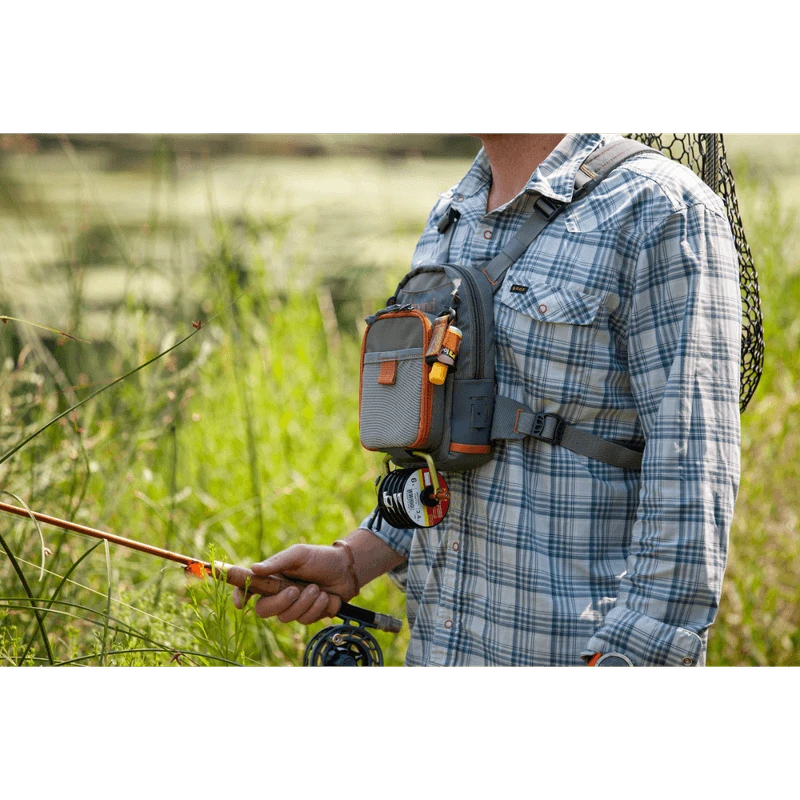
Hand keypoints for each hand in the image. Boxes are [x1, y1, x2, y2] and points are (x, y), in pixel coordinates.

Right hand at [233, 543, 354, 624]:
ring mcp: (293, 607)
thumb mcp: (299, 554)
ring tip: (317, 588)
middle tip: (296, 589)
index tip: (241, 603)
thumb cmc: (320, 557)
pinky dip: (318, 608)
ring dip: (306, 602)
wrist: (346, 570)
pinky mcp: (308, 615)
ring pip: (287, 617)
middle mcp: (279, 594)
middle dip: (281, 602)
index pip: (249, 589)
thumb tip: (254, 568)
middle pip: (264, 610)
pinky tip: (327, 597)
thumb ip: (277, 562)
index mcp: (272, 577)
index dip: (240, 596)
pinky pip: (306, 620)